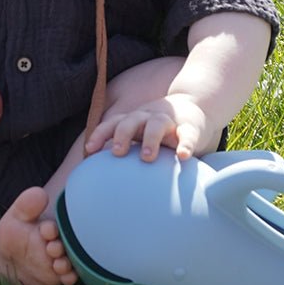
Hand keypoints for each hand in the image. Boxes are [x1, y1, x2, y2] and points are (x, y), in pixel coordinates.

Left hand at [85, 94, 210, 161]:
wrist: (193, 108)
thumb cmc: (157, 130)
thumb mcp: (138, 134)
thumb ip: (123, 149)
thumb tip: (97, 176)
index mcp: (134, 121)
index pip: (113, 123)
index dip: (100, 134)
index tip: (90, 149)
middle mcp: (148, 118)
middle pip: (131, 121)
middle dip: (122, 135)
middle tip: (117, 152)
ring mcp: (169, 122)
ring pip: (157, 125)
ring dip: (150, 139)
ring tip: (146, 157)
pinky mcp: (191, 129)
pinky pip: (187, 135)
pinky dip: (185, 144)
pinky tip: (182, 156)